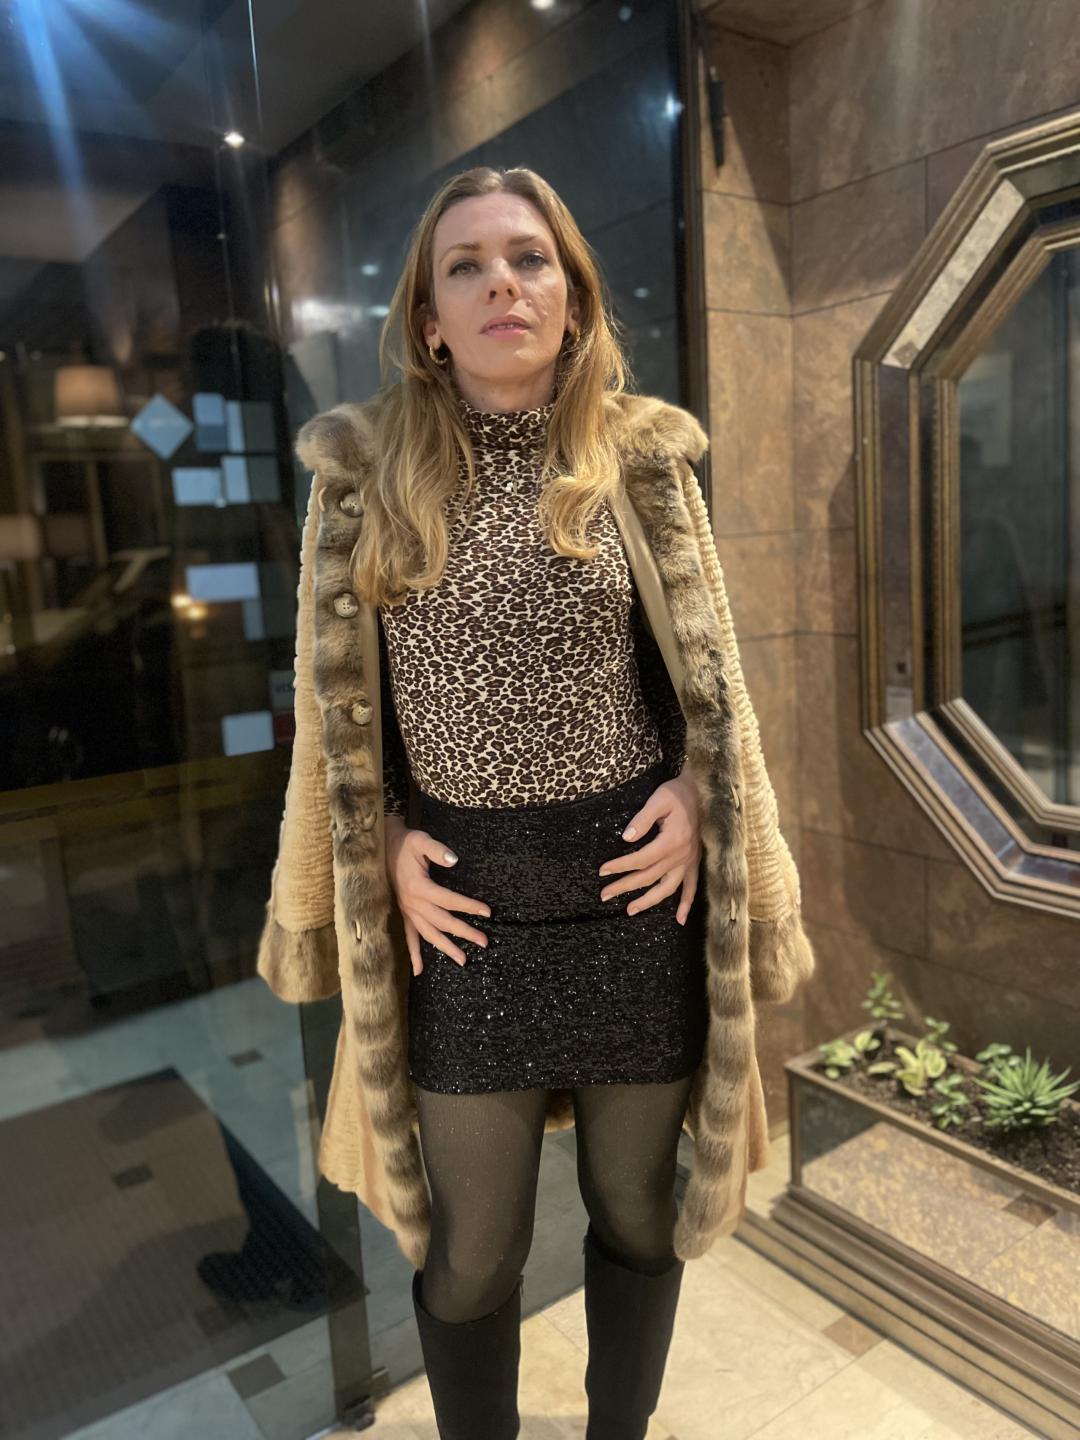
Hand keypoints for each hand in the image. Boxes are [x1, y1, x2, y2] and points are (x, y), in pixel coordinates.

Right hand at [384, 815, 490, 974]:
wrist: (384, 847)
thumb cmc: (405, 844)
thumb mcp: (421, 840)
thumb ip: (437, 850)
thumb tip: (454, 859)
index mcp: (419, 887)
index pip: (449, 900)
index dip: (468, 906)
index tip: (487, 912)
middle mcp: (413, 904)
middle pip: (442, 922)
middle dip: (464, 933)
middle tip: (484, 942)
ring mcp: (408, 911)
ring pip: (429, 934)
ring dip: (446, 948)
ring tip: (463, 961)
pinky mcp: (404, 914)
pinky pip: (408, 937)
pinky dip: (414, 954)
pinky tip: (419, 971)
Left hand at [597, 761, 701, 924]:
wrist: (704, 792)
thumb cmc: (678, 794)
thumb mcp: (659, 800)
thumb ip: (642, 819)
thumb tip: (626, 838)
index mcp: (671, 841)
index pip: (640, 859)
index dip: (620, 866)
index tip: (603, 871)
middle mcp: (681, 855)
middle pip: (648, 877)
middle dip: (624, 887)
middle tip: (605, 895)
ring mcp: (689, 862)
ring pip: (667, 888)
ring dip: (648, 901)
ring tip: (630, 910)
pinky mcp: (694, 863)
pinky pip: (692, 888)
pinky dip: (686, 904)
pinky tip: (680, 920)